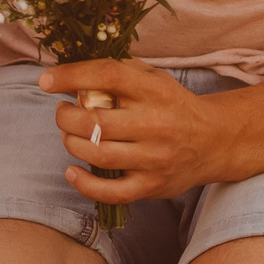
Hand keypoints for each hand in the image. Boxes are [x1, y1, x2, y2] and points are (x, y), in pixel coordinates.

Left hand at [39, 58, 241, 202]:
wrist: (216, 141)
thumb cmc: (174, 105)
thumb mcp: (155, 78)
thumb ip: (120, 71)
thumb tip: (72, 71)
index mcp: (156, 92)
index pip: (109, 76)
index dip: (72, 76)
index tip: (47, 81)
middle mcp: (157, 125)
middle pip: (95, 122)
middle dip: (65, 116)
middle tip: (62, 111)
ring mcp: (155, 158)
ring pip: (98, 154)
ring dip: (71, 143)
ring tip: (68, 133)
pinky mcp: (152, 185)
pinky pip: (111, 192)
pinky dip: (84, 184)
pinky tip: (72, 171)